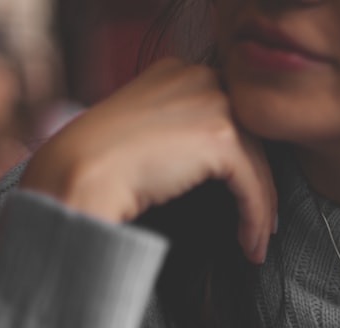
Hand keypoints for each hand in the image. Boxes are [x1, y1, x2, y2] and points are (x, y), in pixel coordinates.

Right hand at [21, 58, 275, 263]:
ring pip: (257, 163)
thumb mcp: (146, 132)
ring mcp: (211, 102)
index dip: (241, 159)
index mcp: (179, 71)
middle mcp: (199, 77)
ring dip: (260, 210)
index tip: (244, 195)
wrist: (79, 173)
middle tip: (260, 225)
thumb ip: (178, 131)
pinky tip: (250, 245)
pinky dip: (256, 218)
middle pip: (249, 138)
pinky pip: (254, 185)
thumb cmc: (100, 163)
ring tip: (254, 243)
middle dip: (257, 185)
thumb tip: (210, 162)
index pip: (229, 116)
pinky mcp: (220, 137)